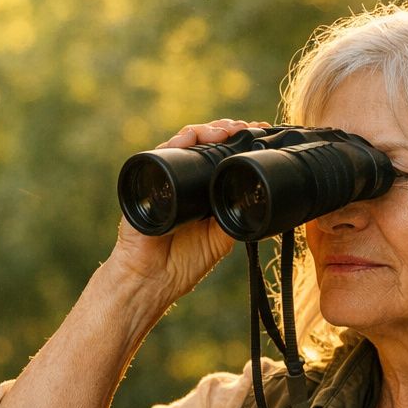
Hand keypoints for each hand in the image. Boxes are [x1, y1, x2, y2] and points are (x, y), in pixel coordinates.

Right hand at [103, 119, 266, 306]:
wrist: (152, 280)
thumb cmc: (181, 264)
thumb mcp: (220, 238)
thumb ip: (234, 216)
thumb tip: (259, 199)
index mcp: (202, 191)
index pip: (220, 156)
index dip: (238, 142)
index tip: (259, 133)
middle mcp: (183, 180)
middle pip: (204, 142)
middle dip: (226, 130)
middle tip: (246, 127)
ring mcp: (165, 177)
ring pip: (186, 141)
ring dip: (207, 131)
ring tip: (226, 131)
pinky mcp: (147, 179)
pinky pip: (163, 152)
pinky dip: (179, 140)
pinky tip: (194, 136)